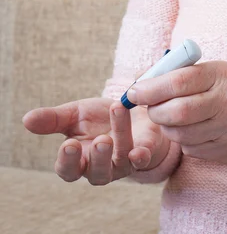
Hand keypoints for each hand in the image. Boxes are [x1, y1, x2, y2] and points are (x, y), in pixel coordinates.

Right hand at [22, 98, 170, 184]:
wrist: (133, 110)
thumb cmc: (100, 117)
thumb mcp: (75, 114)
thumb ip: (53, 119)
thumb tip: (26, 119)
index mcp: (79, 158)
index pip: (68, 169)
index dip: (68, 160)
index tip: (69, 144)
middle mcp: (100, 166)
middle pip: (95, 173)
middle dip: (97, 157)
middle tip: (101, 139)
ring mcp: (122, 163)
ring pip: (119, 162)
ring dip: (121, 140)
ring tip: (117, 113)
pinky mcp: (143, 155)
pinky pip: (142, 161)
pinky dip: (141, 157)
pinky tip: (139, 150)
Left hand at [125, 61, 226, 163]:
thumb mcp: (215, 72)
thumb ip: (182, 74)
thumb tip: (141, 82)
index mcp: (220, 75)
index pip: (179, 81)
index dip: (151, 88)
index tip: (133, 92)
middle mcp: (226, 102)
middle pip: (177, 111)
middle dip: (155, 111)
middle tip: (149, 108)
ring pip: (180, 134)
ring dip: (167, 127)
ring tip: (171, 117)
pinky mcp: (224, 151)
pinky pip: (190, 148)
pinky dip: (182, 140)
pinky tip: (192, 130)